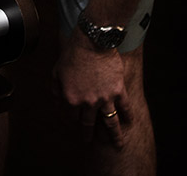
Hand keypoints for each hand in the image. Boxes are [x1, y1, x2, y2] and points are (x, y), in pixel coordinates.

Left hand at [52, 28, 130, 146]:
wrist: (92, 41)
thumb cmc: (72, 53)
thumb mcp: (56, 71)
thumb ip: (55, 90)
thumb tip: (57, 103)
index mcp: (71, 99)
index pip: (71, 116)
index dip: (72, 120)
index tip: (75, 124)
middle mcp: (88, 103)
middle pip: (88, 123)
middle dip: (88, 134)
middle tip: (89, 141)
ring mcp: (105, 98)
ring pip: (110, 122)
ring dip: (114, 136)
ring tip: (118, 145)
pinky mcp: (118, 91)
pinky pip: (125, 107)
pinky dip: (128, 115)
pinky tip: (130, 122)